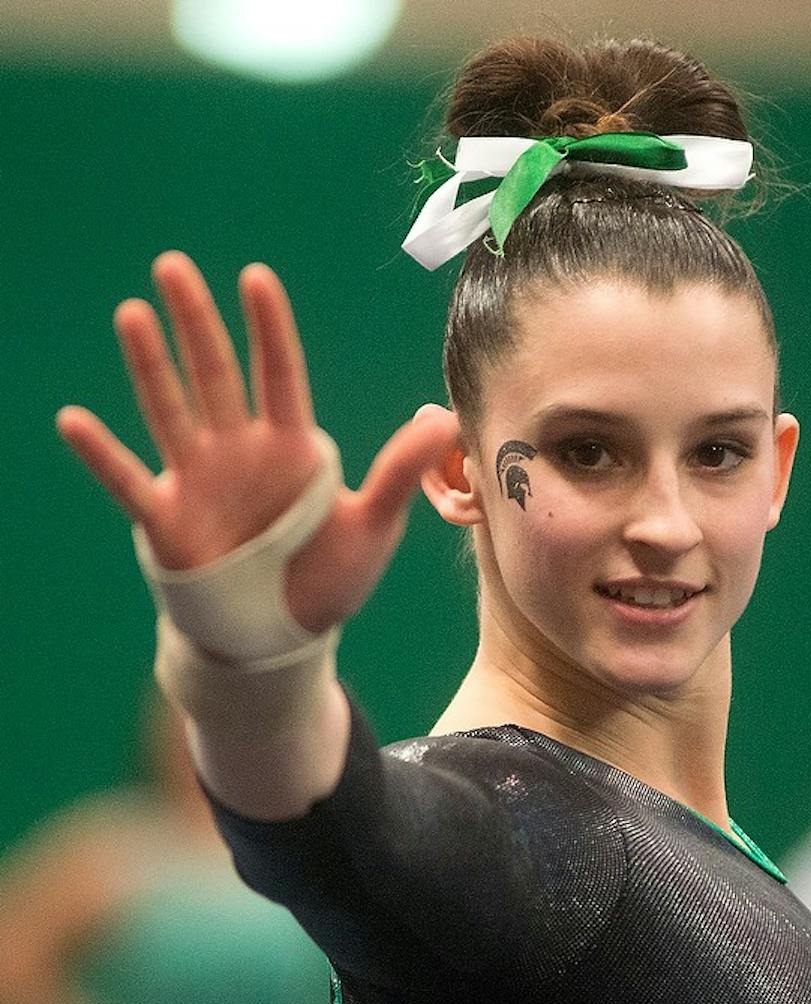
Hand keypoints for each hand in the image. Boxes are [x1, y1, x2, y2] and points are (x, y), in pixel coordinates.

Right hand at [57, 252, 459, 632]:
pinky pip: (128, 482)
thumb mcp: (371, 528)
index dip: (268, 330)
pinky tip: (72, 421)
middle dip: (196, 323)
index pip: (280, 374)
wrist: (279, 636)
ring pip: (170, 410)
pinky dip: (101, 456)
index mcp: (291, 448)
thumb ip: (398, 473)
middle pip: (214, 373)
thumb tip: (444, 418)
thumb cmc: (327, 579)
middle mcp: (239, 451)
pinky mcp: (168, 519)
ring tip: (132, 315)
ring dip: (150, 366)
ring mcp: (199, 481)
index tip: (256, 278)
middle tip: (173, 266)